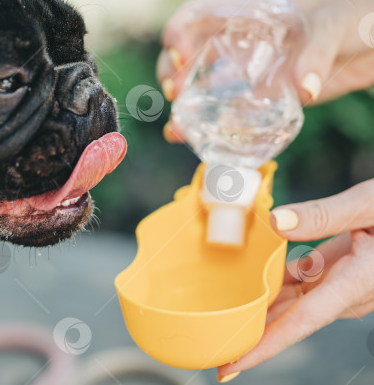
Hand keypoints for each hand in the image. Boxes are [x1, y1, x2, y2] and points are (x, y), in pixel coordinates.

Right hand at [158, 0, 373, 142]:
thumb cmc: (353, 17)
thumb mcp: (333, 25)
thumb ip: (316, 53)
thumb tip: (302, 90)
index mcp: (241, 7)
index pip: (194, 14)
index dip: (178, 32)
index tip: (182, 56)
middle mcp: (233, 37)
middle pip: (185, 51)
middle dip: (172, 71)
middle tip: (174, 93)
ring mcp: (241, 68)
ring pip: (196, 83)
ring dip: (180, 103)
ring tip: (176, 127)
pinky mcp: (256, 95)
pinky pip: (221, 110)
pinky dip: (201, 124)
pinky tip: (187, 139)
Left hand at [216, 178, 373, 381]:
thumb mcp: (369, 204)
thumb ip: (325, 215)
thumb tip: (276, 221)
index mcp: (356, 283)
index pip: (301, 324)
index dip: (265, 347)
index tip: (232, 366)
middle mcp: (347, 292)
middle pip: (290, 319)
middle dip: (251, 334)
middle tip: (211, 348)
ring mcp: (344, 284)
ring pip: (293, 300)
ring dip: (259, 308)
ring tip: (219, 318)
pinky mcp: (342, 271)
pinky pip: (303, 282)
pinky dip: (275, 282)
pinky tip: (246, 279)